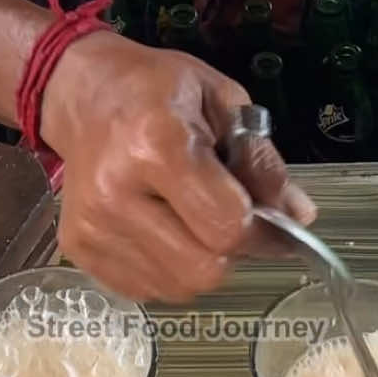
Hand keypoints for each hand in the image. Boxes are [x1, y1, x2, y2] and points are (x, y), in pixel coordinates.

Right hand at [42, 31, 316, 302]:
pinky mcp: (78, 249)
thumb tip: (299, 215)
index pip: (227, 225)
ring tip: (191, 217)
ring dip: (200, 261)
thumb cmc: (156, 87)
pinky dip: (169, 268)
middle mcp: (117, 192)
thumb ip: (261, 159)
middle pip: (204, 269)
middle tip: (229, 217)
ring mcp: (92, 226)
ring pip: (178, 287)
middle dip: (231, 250)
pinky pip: (147, 289)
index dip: (264, 231)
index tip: (272, 218)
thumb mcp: (222, 99)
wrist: (83, 92)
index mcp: (157, 144)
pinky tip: (163, 227)